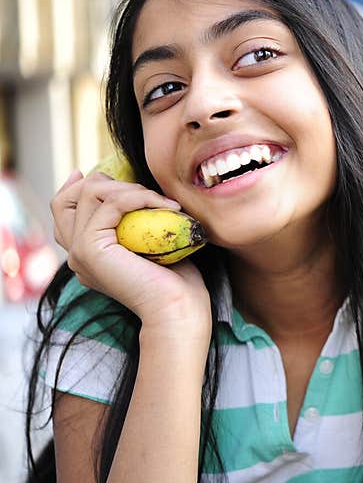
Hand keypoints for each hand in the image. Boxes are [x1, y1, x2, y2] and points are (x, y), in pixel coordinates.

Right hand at [51, 170, 210, 327]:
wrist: (178, 309)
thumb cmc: (176, 281)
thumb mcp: (151, 243)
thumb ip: (135, 222)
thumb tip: (134, 192)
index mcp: (87, 254)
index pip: (62, 210)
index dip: (74, 186)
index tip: (96, 173)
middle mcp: (75, 254)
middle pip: (70, 196)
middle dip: (110, 183)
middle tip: (149, 195)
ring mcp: (78, 251)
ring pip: (90, 193)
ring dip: (132, 189)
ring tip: (164, 204)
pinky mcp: (89, 248)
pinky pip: (110, 203)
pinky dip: (140, 197)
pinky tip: (167, 206)